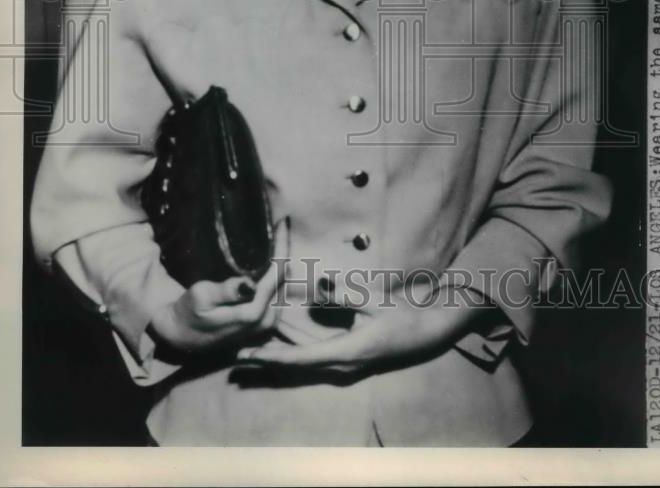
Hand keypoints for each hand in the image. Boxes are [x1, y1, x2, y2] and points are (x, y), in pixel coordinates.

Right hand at [149, 218, 287, 353]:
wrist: (182, 338)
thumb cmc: (188, 312)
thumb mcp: (201, 297)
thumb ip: (227, 292)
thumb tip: (249, 284)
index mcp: (254, 312)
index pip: (277, 272)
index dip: (282, 245)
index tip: (284, 222)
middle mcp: (267, 320)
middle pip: (284, 277)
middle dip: (282, 251)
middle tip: (278, 226)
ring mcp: (268, 324)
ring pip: (283, 284)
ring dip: (279, 263)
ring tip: (275, 239)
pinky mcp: (265, 325)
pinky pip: (277, 293)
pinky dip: (275, 276)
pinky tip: (268, 262)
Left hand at [235, 282, 493, 377]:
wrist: (425, 332)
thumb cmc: (400, 315)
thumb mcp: (372, 301)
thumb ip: (343, 296)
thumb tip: (316, 292)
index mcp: (344, 353)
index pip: (298, 360)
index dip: (269, 358)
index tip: (244, 356)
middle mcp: (340, 365)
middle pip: (294, 367)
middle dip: (264, 362)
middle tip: (234, 357)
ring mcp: (344, 365)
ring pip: (301, 365)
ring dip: (276, 359)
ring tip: (248, 352)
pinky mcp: (346, 359)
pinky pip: (312, 359)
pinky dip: (292, 353)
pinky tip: (278, 344)